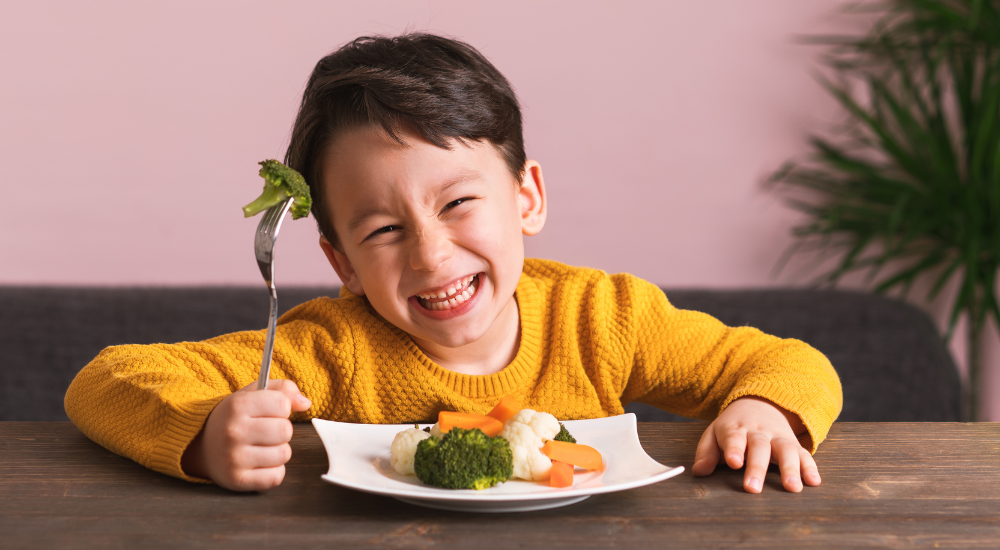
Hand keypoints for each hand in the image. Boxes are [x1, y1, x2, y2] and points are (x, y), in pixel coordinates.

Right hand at [181, 379, 311, 490]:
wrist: (200, 445)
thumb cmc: (234, 418)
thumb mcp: (252, 394)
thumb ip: (283, 389)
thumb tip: (306, 403)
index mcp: (237, 405)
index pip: (282, 404)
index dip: (282, 408)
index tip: (270, 412)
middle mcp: (233, 431)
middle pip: (285, 431)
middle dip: (282, 431)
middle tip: (266, 431)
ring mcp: (234, 458)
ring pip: (284, 454)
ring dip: (278, 451)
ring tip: (261, 447)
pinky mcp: (237, 480)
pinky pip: (276, 477)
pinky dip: (273, 471)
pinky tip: (259, 463)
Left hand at [690, 396, 819, 492]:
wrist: (759, 404)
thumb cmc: (732, 427)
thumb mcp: (714, 434)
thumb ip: (706, 453)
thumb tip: (698, 471)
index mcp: (735, 429)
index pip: (733, 437)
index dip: (734, 449)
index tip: (733, 462)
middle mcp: (758, 433)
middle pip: (759, 448)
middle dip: (757, 467)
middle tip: (753, 488)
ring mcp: (778, 438)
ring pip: (785, 450)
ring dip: (790, 469)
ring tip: (792, 488)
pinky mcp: (794, 444)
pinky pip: (804, 454)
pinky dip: (810, 467)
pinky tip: (814, 482)